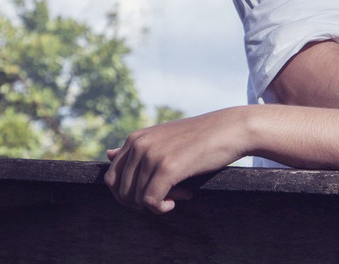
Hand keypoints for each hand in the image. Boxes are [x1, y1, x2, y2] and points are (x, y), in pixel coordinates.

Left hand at [105, 108, 247, 213]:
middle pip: (121, 192)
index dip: (130, 193)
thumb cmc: (199, 137)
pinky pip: (150, 202)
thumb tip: (107, 154)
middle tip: (167, 196)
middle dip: (140, 202)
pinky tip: (182, 198)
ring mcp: (151, 155)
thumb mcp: (163, 139)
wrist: (231, 129)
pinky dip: (162, 208)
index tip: (154, 191)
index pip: (112, 178)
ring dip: (157, 204)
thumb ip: (136, 148)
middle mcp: (139, 144)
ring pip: (136, 199)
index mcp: (135, 138)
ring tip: (181, 193)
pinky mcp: (167, 167)